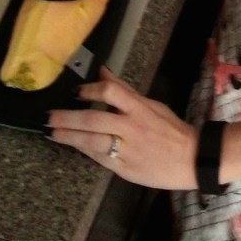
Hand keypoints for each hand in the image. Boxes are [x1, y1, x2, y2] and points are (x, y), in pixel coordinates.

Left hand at [46, 68, 198, 189]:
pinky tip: (72, 145)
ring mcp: (127, 150)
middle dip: (67, 118)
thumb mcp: (151, 104)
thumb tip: (102, 71)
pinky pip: (99, 158)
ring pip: (91, 141)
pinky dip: (84, 150)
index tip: (76, 91)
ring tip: (51, 133)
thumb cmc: (171, 129)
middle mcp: (131, 128)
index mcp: (140, 108)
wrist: (192, 160)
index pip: (111, 92)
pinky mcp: (125, 169)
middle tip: (48, 117)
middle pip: (93, 119)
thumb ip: (125, 90)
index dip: (90, 89)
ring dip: (68, 136)